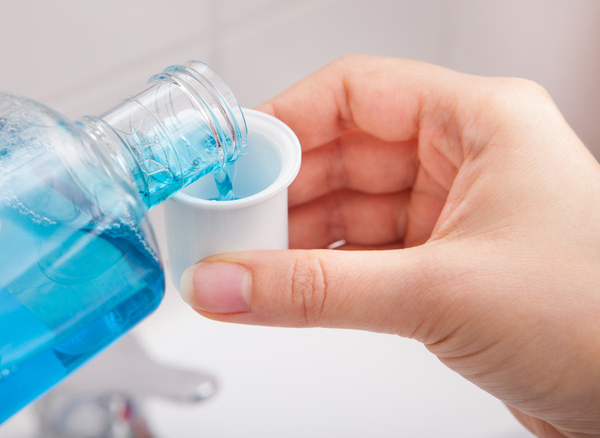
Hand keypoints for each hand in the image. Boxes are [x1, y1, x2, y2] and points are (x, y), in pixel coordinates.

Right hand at [179, 55, 599, 437]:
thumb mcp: (440, 291)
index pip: (354, 92)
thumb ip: (316, 292)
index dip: (285, 120)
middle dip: (280, 191)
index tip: (230, 158)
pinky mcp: (446, 271)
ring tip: (240, 263)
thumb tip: (228, 282)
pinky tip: (283, 290)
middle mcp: (465, 162)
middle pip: (342, 155)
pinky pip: (363, 258)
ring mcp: (453, 218)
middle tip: (223, 224)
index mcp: (479, 123)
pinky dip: (320, 275)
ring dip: (293, 240)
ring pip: (348, 211)